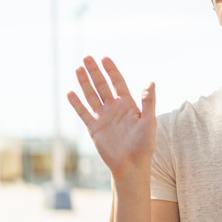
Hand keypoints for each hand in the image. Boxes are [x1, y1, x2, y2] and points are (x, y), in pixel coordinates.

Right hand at [66, 56, 155, 179]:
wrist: (132, 165)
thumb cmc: (144, 144)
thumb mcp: (149, 121)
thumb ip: (148, 102)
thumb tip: (151, 82)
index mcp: (128, 105)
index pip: (118, 83)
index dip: (111, 70)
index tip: (105, 58)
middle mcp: (114, 108)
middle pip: (102, 86)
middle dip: (95, 72)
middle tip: (86, 57)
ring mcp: (103, 118)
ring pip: (91, 96)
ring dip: (84, 83)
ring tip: (78, 69)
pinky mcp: (94, 128)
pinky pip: (83, 113)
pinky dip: (77, 104)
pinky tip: (70, 92)